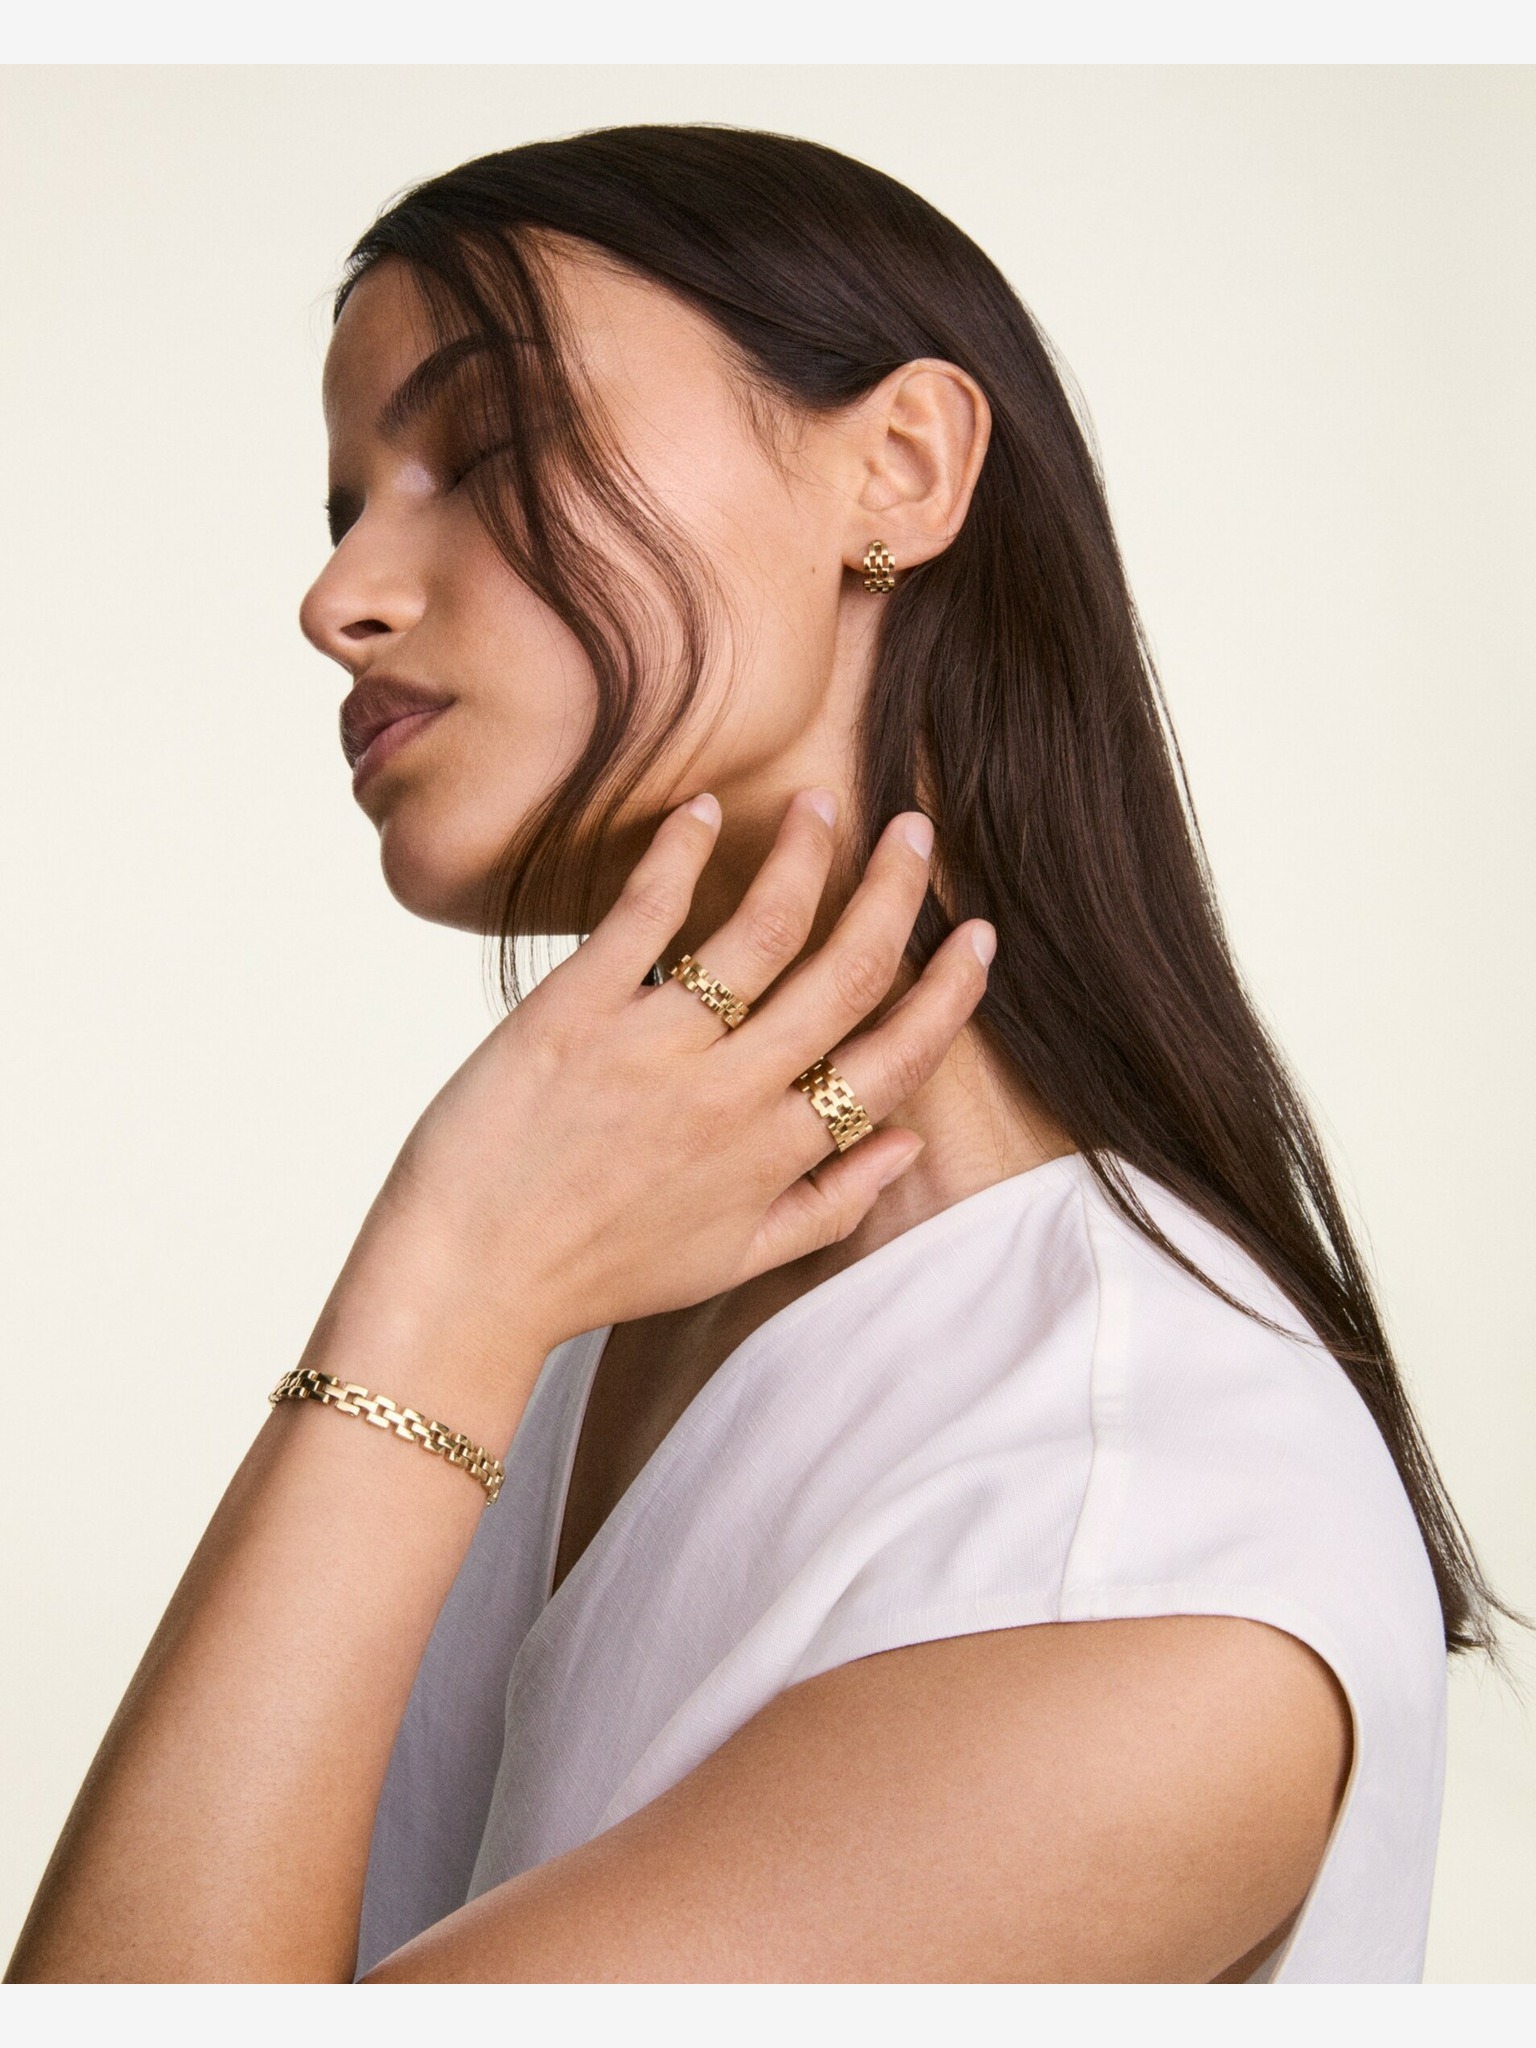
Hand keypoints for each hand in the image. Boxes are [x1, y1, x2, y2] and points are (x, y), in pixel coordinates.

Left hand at [334, 789, 993, 1397]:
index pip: (894, 1058)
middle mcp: (730, 1096)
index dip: (949, 992)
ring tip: (823, 803)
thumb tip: (908, 1143)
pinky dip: (683, 852)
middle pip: (845, 971)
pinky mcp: (577, 1012)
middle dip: (894, 892)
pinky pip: (647, 914)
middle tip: (915, 830)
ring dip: (806, 855)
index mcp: (775, 1155)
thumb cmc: (598, 1273)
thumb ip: (831, 1204)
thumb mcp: (733, 1261)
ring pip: (763, 928)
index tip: (975, 936)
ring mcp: (655, 1048)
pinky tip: (707, 810)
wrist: (468, 1280)